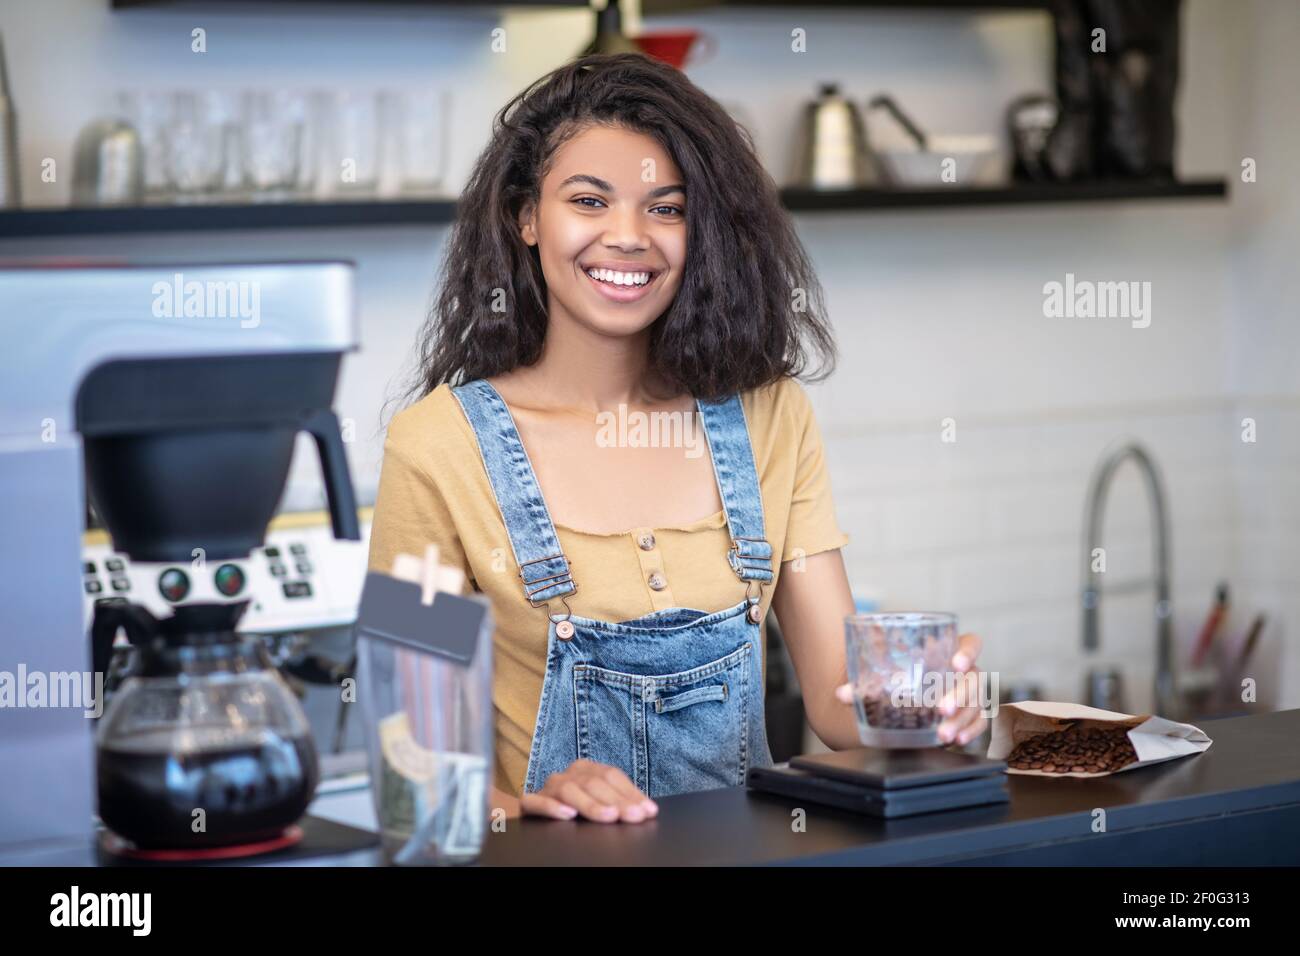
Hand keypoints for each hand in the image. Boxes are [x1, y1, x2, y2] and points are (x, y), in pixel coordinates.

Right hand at [519, 759, 658, 822]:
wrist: (534, 810)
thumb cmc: (574, 807)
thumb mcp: (598, 800)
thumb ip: (618, 802)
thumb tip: (648, 811)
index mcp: (587, 769)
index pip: (612, 776)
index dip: (631, 793)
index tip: (648, 811)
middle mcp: (568, 774)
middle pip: (595, 783)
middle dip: (617, 801)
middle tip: (634, 816)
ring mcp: (548, 786)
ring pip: (569, 791)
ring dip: (591, 804)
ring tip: (609, 817)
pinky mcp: (530, 802)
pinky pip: (537, 801)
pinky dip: (552, 807)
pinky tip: (568, 815)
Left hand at [834, 632, 987, 746]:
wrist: (898, 696)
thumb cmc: (894, 677)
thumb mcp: (881, 677)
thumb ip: (863, 683)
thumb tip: (842, 693)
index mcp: (947, 649)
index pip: (970, 642)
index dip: (968, 651)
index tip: (956, 663)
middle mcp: (964, 671)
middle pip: (974, 678)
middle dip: (960, 695)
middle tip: (942, 709)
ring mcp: (970, 693)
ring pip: (977, 703)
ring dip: (962, 719)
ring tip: (944, 734)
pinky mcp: (971, 714)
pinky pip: (980, 721)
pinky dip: (971, 731)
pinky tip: (958, 739)